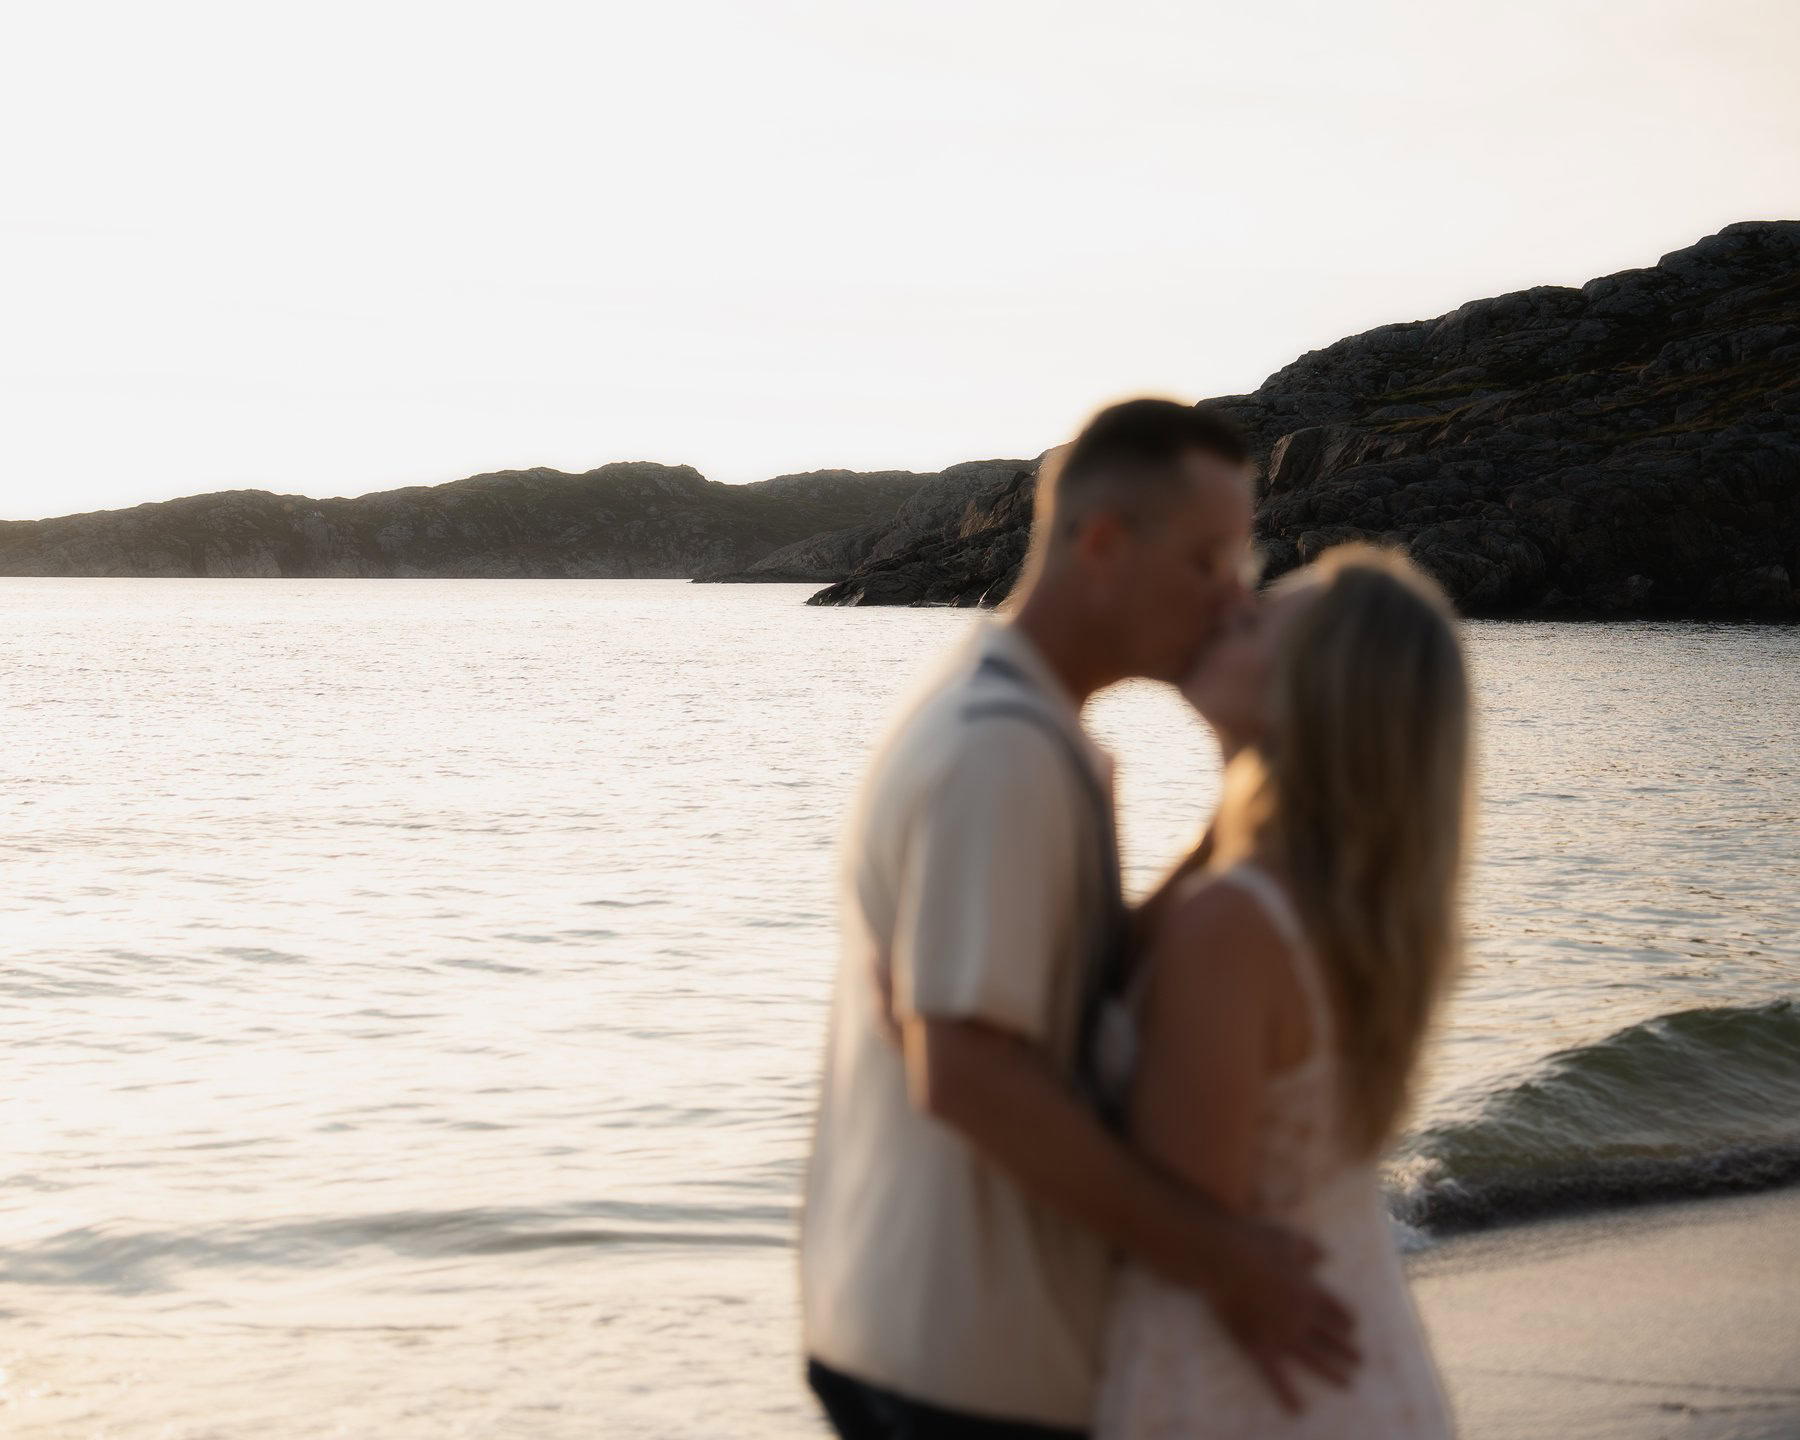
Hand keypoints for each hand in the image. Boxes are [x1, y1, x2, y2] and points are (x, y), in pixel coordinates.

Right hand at [1209, 1218, 1359, 1411]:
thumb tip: (1326, 1256)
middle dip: (1347, 1349)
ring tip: (1348, 1384)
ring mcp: (1281, 1334)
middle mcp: (1301, 1316)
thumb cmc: (1254, 1241)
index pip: (1336, 1309)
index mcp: (1309, 1290)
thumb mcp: (1288, 1238)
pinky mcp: (1258, 1345)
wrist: (1225, 1257)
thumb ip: (1309, 1248)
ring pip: (1314, 1359)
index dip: (1347, 1319)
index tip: (1354, 1327)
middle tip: (1361, 1362)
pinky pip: (1275, 1375)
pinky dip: (1286, 1393)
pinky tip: (1298, 1409)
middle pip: (1331, 1337)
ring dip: (1332, 1373)